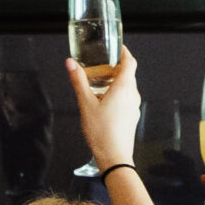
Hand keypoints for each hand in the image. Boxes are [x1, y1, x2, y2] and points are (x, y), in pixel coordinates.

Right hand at [64, 46, 142, 171]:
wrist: (115, 158)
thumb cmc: (102, 132)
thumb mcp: (86, 104)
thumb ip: (79, 82)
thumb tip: (71, 64)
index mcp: (124, 88)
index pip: (130, 62)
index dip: (124, 52)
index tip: (117, 47)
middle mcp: (132, 95)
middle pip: (128, 74)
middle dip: (115, 67)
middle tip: (102, 65)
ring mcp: (134, 107)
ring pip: (127, 87)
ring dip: (115, 82)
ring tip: (99, 83)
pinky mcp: (131, 117)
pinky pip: (126, 99)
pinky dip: (116, 94)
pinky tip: (103, 102)